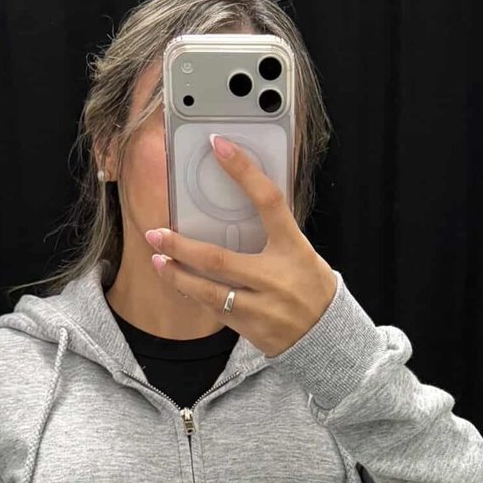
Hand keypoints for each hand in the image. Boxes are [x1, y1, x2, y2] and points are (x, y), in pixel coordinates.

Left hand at [143, 136, 337, 358]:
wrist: (327, 337)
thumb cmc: (311, 287)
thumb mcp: (301, 253)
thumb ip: (273, 234)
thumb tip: (238, 204)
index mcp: (293, 248)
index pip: (269, 201)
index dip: (244, 171)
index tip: (219, 146)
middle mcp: (276, 278)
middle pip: (218, 259)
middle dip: (181, 247)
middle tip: (155, 233)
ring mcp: (262, 307)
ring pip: (209, 292)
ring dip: (178, 276)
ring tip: (158, 261)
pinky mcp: (251, 328)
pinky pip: (215, 311)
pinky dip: (195, 296)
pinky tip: (181, 284)